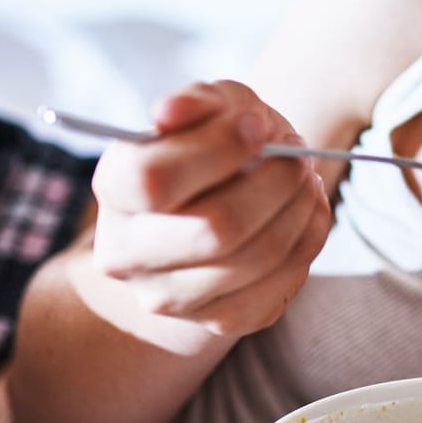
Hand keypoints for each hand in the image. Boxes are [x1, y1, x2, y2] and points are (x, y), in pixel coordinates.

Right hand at [87, 80, 331, 348]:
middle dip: (274, 184)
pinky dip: (307, 242)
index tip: (256, 127)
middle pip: (213, 229)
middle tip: (299, 156)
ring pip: (254, 259)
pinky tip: (307, 213)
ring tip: (306, 179)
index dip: (215, 150)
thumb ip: (196, 102)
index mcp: (114, 187)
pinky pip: (278, 286)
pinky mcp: (217, 320)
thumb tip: (170, 112)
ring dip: (298, 211)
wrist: (216, 205)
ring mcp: (169, 296)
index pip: (153, 180)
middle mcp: (127, 253)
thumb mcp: (208, 107)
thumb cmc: (212, 146)